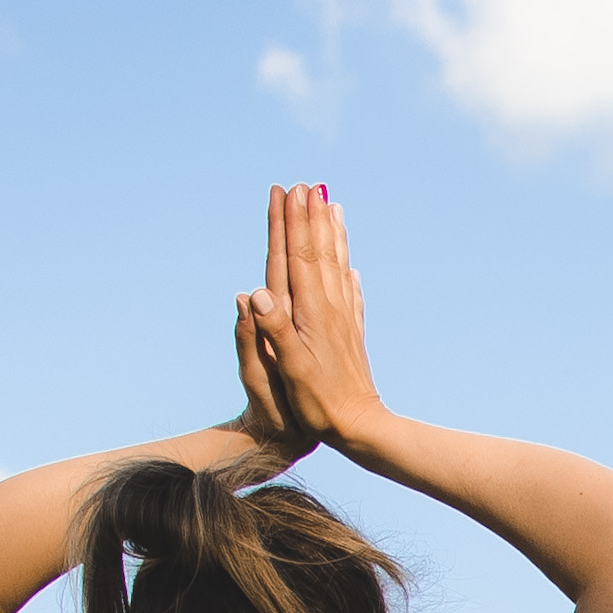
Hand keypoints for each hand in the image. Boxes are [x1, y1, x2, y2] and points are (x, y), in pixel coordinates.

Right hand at [238, 184, 388, 460]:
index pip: (298, 256)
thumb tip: (254, 293)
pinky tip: (351, 266)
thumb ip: (271, 330)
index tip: (290, 191)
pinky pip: (351, 292)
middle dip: (311, 217)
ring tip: (333, 207)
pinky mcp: (352, 334)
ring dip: (333, 235)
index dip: (292, 222)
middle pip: (319, 252)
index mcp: (311, 312)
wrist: (359, 427)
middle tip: (309, 184)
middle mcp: (331, 308)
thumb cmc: (318, 402)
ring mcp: (344, 319)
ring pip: (338, 266)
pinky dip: (348, 271)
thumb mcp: (288, 368)